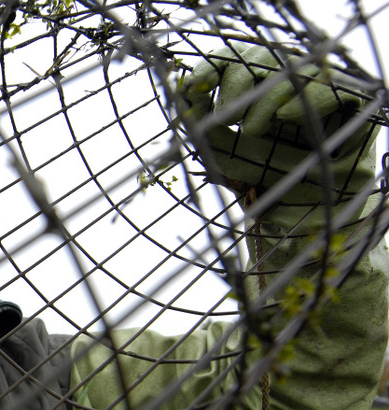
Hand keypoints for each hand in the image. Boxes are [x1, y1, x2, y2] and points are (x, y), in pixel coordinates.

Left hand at [179, 43, 380, 209]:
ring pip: (293, 68)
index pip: (234, 64)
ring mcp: (319, 94)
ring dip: (266, 96)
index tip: (190, 86)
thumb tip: (185, 114)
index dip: (211, 68)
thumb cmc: (274, 191)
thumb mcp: (235, 166)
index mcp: (257, 97)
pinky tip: (285, 116)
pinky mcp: (353, 106)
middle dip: (236, 81)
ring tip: (253, 129)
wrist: (312, 222)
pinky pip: (333, 87)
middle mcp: (287, 89)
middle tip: (226, 116)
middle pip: (260, 57)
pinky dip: (308, 98)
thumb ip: (214, 141)